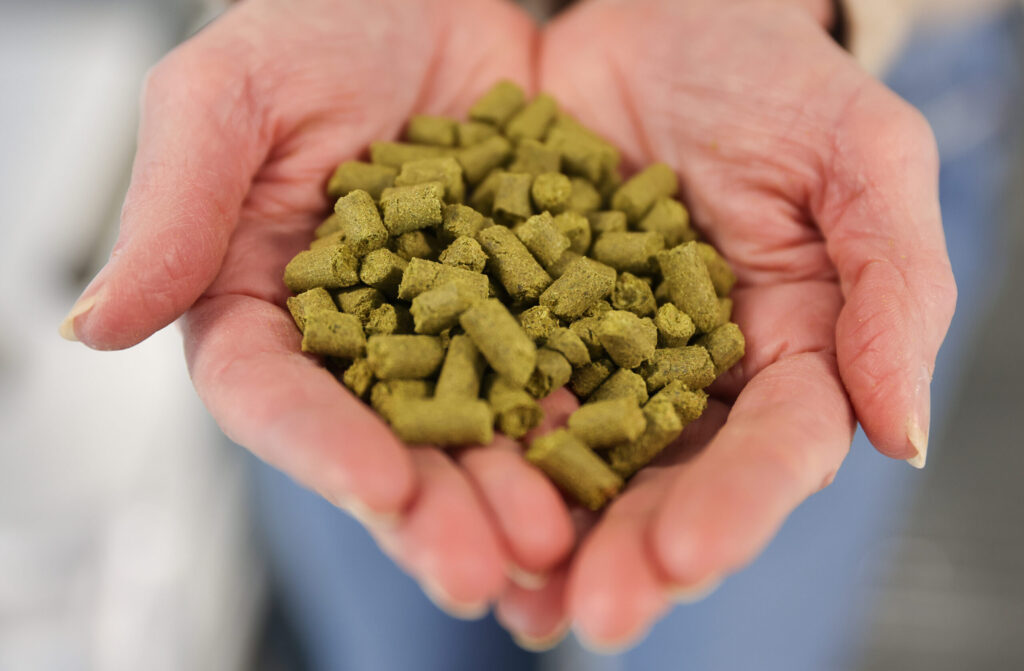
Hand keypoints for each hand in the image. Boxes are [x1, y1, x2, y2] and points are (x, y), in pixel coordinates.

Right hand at [61, 0, 577, 614]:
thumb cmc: (324, 25)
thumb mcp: (235, 90)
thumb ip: (175, 202)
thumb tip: (95, 325)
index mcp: (269, 306)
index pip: (275, 393)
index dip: (321, 445)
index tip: (380, 486)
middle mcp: (363, 342)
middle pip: (386, 441)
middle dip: (433, 507)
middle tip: (484, 566)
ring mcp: (458, 337)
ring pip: (481, 433)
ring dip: (516, 493)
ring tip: (555, 540)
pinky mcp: (540, 314)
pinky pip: (566, 376)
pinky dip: (588, 427)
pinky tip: (619, 470)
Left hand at [494, 0, 955, 648]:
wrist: (666, 20)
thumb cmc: (775, 81)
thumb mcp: (859, 157)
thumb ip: (893, 286)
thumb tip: (905, 433)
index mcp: (782, 356)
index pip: (774, 449)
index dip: (737, 507)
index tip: (685, 553)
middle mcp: (685, 379)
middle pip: (665, 482)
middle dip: (628, 549)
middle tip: (589, 614)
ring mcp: (594, 358)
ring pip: (571, 461)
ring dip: (539, 528)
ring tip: (503, 589)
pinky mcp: (515, 322)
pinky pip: (488, 391)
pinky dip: (465, 448)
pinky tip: (432, 504)